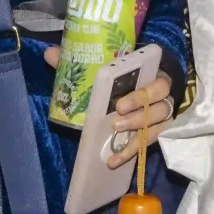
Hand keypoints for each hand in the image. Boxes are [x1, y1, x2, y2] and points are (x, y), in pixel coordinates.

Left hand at [37, 50, 175, 166]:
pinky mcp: (157, 134)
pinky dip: (130, 153)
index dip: (142, 95)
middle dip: (136, 117)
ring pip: (156, 127)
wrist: (145, 86)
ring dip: (135, 135)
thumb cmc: (126, 74)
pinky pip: (147, 145)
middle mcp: (163, 98)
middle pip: (159, 108)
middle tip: (115, 123)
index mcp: (155, 77)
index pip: (159, 84)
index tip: (119, 105)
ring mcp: (162, 118)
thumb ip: (82, 60)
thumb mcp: (110, 65)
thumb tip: (50, 53)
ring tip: (114, 140)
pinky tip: (113, 160)